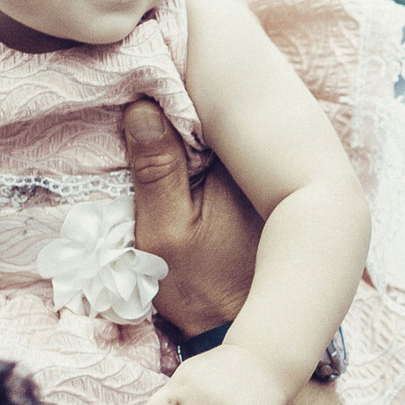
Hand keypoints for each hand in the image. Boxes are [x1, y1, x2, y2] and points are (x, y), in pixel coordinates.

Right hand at [122, 96, 263, 333]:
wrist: (240, 334)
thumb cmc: (201, 289)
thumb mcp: (164, 233)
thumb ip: (155, 171)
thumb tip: (141, 105)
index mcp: (242, 169)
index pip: (207, 105)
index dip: (172, 82)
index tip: (138, 69)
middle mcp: (263, 167)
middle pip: (219, 111)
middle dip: (185, 94)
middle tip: (142, 73)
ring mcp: (266, 178)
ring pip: (224, 129)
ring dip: (195, 117)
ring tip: (154, 94)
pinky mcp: (260, 191)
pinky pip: (228, 149)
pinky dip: (205, 140)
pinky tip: (177, 133)